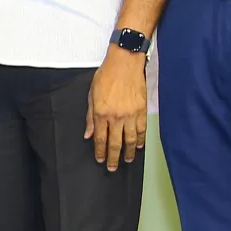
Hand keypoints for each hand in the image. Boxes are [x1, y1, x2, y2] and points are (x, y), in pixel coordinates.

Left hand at [85, 46, 147, 170]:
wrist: (124, 63)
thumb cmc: (107, 75)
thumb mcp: (92, 95)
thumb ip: (90, 117)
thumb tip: (88, 134)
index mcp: (101, 113)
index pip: (100, 139)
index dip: (100, 152)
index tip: (100, 159)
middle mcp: (116, 117)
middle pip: (115, 143)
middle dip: (113, 158)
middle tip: (112, 168)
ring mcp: (131, 115)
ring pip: (130, 140)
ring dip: (129, 152)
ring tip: (127, 160)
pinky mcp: (142, 111)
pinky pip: (141, 130)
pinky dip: (141, 140)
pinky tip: (139, 146)